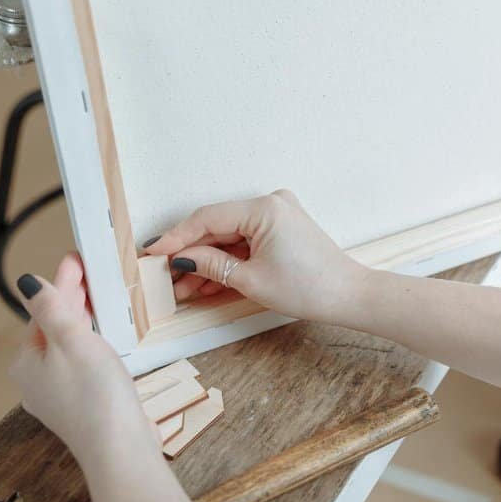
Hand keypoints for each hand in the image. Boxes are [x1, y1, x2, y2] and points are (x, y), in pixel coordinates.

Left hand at [10, 254, 158, 464]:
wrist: (119, 448)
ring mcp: (61, 398)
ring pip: (69, 349)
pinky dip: (93, 346)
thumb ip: (50, 308)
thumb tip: (27, 283)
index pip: (42, 312)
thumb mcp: (71, 340)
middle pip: (53, 330)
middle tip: (90, 271)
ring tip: (99, 298)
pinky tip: (106, 339)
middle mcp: (37, 382)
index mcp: (27, 364)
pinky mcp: (85, 408)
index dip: (61, 283)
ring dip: (83, 321)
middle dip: (71, 300)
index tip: (76, 259)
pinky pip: (83, 367)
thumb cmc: (95, 396)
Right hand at [144, 189, 367, 321]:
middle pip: (217, 228)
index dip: (177, 237)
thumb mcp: (250, 279)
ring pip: (230, 238)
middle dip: (192, 256)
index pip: (207, 218)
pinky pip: (246, 243)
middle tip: (167, 277)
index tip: (154, 252)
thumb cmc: (308, 287)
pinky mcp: (281, 229)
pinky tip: (208, 283)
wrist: (347, 297)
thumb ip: (211, 264)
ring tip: (185, 288)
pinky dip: (229, 261)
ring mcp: (277, 216)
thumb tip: (182, 258)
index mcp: (263, 209)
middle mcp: (270, 204)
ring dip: (208, 262)